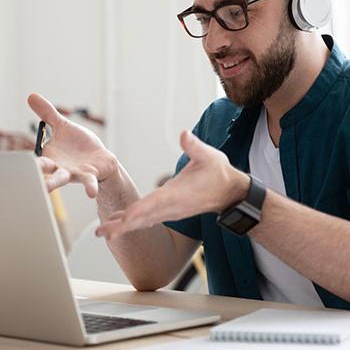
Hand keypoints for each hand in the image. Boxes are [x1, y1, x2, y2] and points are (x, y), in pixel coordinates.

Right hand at [28, 93, 117, 196]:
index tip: (17, 163)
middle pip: (45, 171)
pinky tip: (90, 192)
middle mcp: (59, 167)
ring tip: (47, 189)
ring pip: (62, 178)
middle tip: (26, 177)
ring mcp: (74, 173)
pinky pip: (89, 181)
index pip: (35, 160)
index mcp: (50, 156)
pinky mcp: (90, 175)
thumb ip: (48, 114)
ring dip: (54, 183)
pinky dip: (89, 187)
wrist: (100, 158)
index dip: (27, 162)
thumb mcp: (63, 126)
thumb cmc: (80, 145)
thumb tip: (31, 96)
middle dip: (36, 173)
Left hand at [95, 130, 248, 239]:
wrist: (230, 192)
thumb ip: (194, 146)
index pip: (155, 202)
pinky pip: (150, 219)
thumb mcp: (209, 155)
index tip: (124, 218)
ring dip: (124, 226)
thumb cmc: (218, 172)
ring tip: (104, 232)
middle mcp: (172, 205)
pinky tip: (121, 222)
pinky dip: (134, 222)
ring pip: (145, 220)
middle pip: (144, 217)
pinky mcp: (171, 211)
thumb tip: (183, 134)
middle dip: (123, 225)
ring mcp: (172, 211)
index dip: (139, 210)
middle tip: (102, 233)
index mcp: (179, 192)